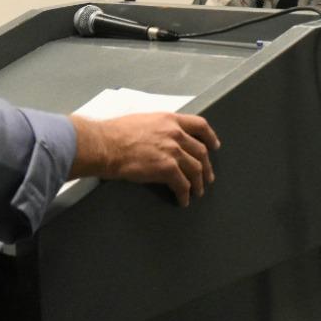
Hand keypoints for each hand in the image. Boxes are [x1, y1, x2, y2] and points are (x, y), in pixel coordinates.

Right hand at [70, 111, 220, 205]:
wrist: (105, 145)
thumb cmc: (115, 133)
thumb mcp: (142, 120)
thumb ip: (157, 128)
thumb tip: (159, 138)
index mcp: (170, 120)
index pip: (200, 125)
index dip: (210, 137)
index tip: (214, 146)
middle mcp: (175, 133)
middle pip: (200, 151)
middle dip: (206, 166)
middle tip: (208, 177)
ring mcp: (173, 150)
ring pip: (196, 169)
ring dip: (199, 183)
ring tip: (198, 192)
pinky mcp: (167, 168)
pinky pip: (183, 184)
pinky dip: (185, 194)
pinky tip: (183, 200)